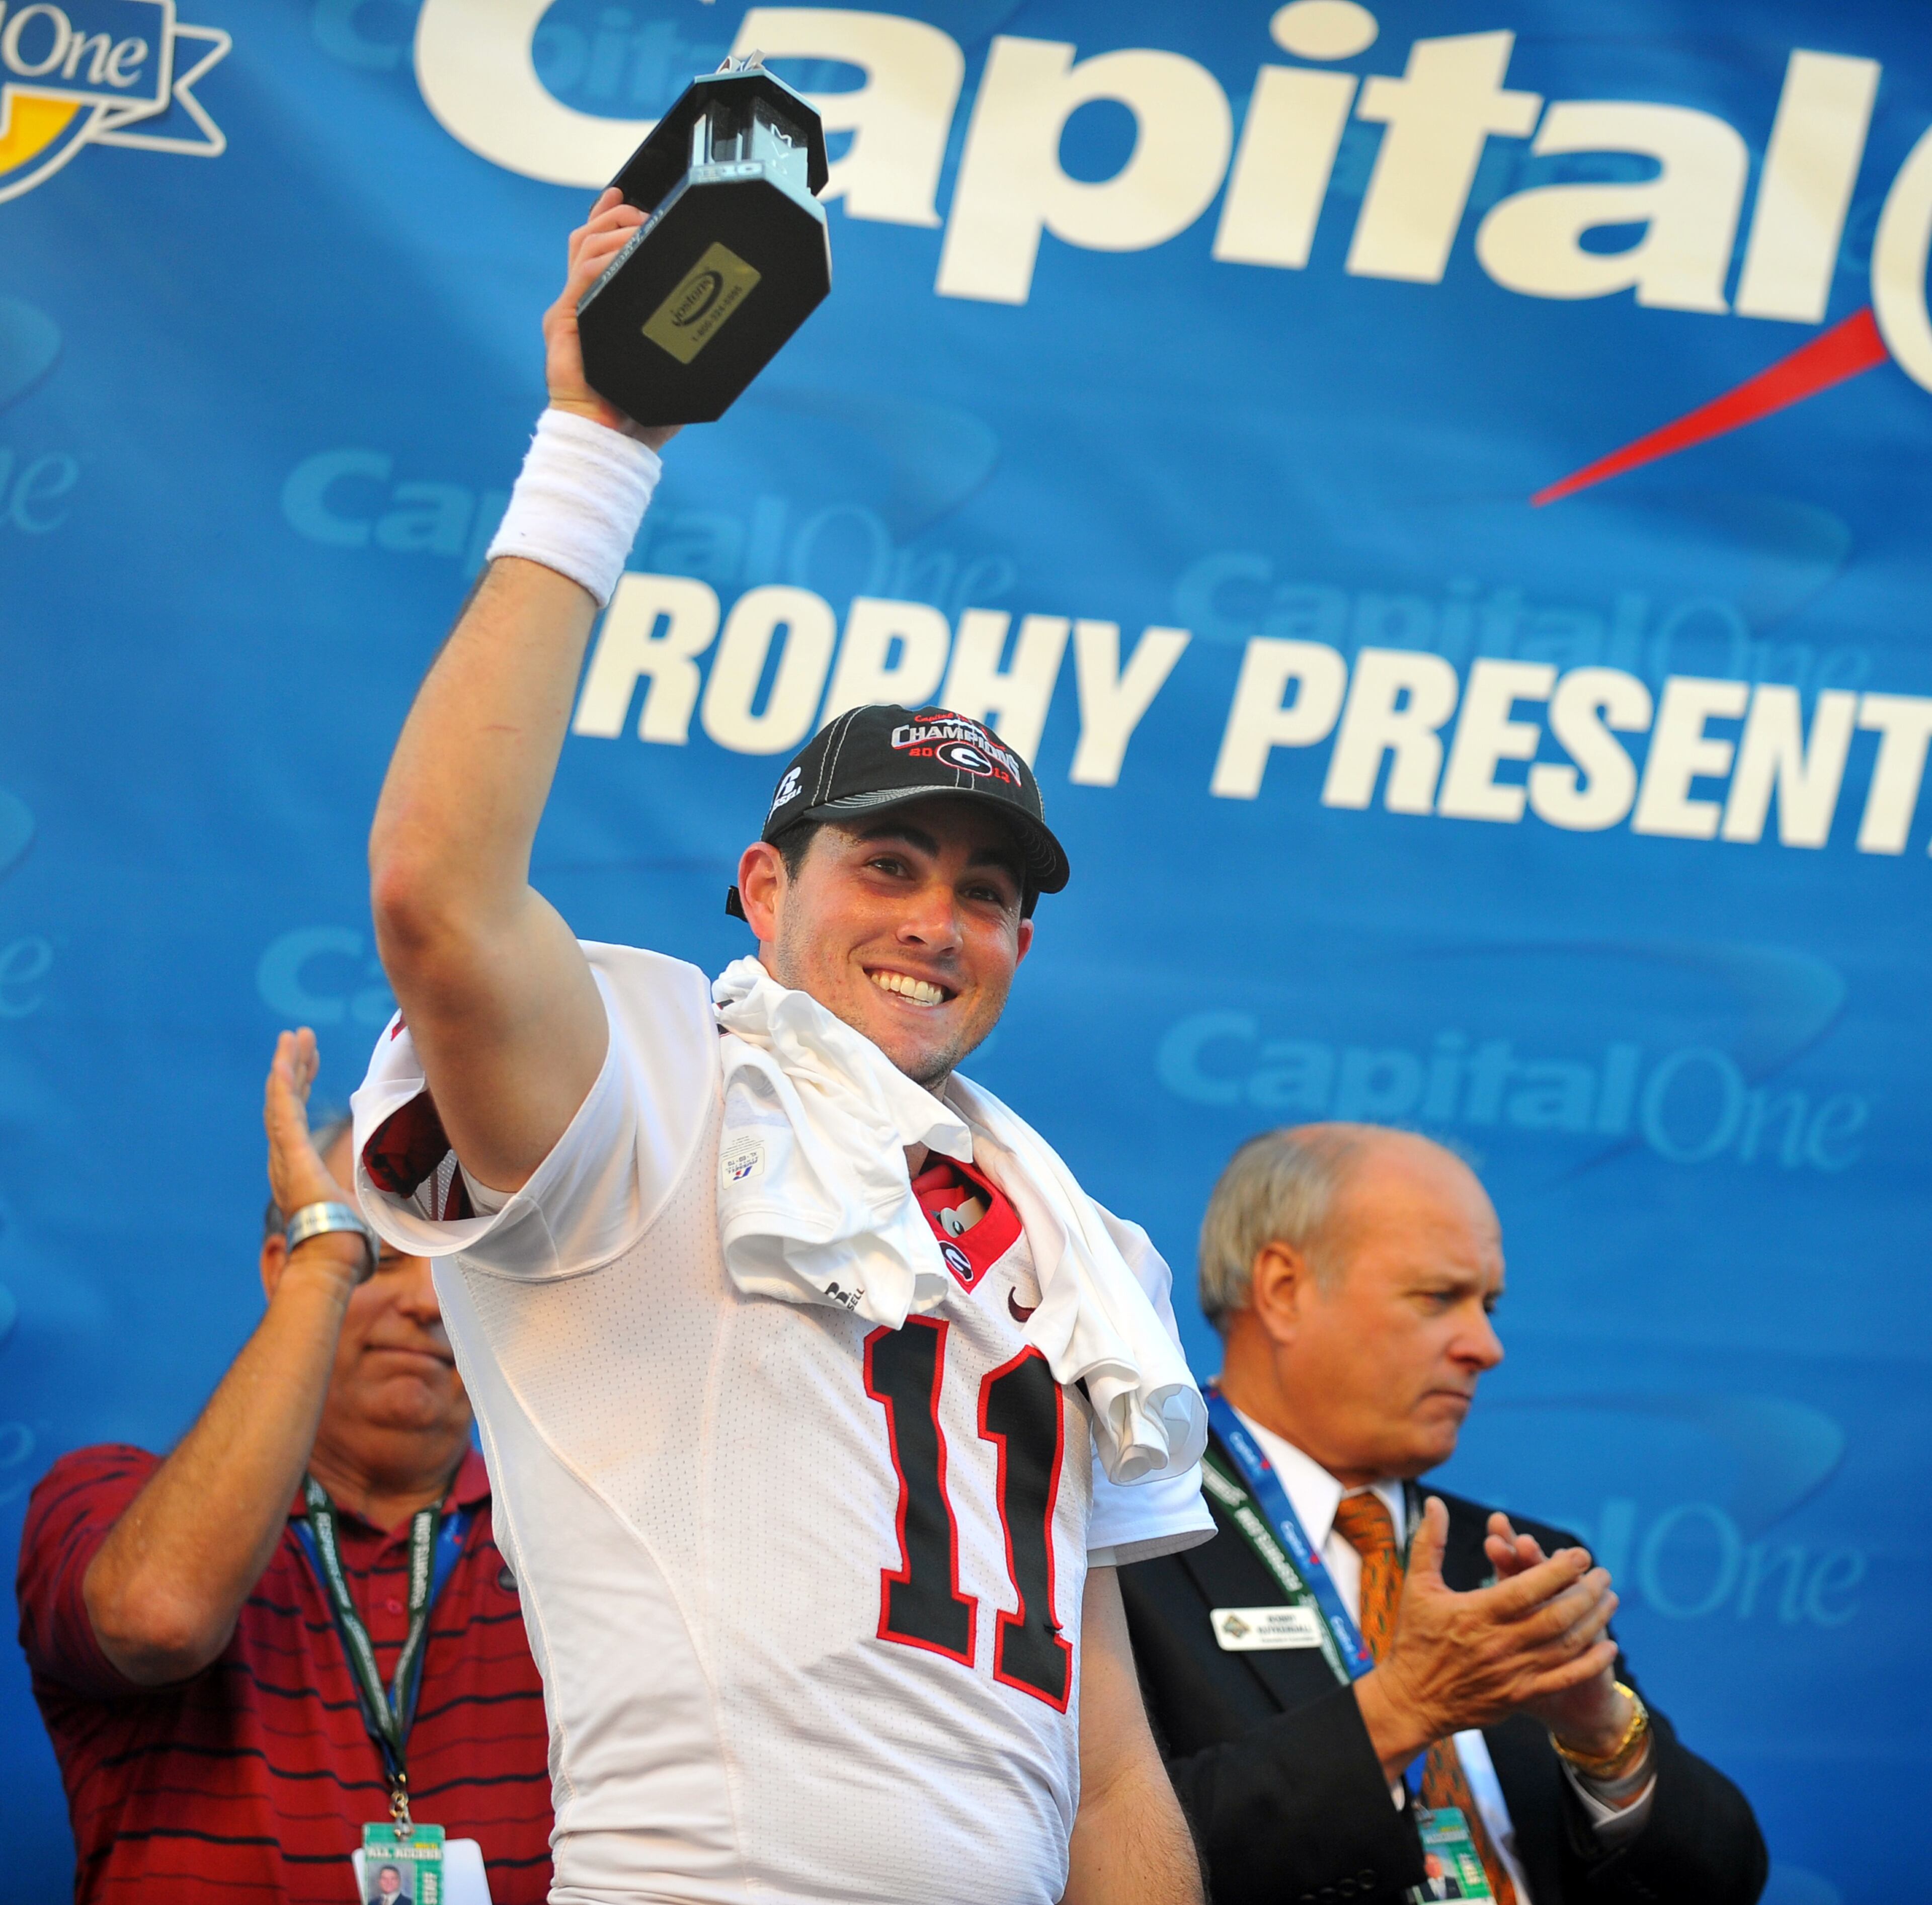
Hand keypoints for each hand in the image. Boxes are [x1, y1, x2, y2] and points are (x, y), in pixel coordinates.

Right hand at [263, 1029, 367, 1283]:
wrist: (333, 1256)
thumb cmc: (346, 1242)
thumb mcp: (357, 1207)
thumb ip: (361, 1198)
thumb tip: (385, 1206)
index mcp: (299, 1168)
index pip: (296, 1117)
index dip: (302, 1086)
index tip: (311, 1061)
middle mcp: (285, 1159)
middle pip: (286, 1102)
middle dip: (295, 1067)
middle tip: (301, 1038)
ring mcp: (285, 1156)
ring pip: (281, 1099)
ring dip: (287, 1065)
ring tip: (294, 1036)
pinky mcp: (290, 1154)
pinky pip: (281, 1110)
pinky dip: (281, 1083)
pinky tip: (283, 1059)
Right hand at [542, 186, 682, 451]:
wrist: (609, 441)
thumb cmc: (639, 414)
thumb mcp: (668, 368)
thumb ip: (681, 343)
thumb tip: (720, 325)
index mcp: (601, 311)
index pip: (598, 251)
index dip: (609, 219)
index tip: (626, 198)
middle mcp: (581, 304)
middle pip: (590, 238)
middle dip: (618, 216)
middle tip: (644, 213)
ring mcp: (570, 310)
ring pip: (585, 246)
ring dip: (614, 229)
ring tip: (639, 228)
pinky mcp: (563, 321)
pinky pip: (582, 274)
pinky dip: (604, 257)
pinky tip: (625, 251)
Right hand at [1353, 1497, 1619, 1779]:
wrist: (1411, 1700)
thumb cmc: (1414, 1637)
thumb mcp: (1417, 1585)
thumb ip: (1430, 1542)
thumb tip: (1434, 1502)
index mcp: (1475, 1613)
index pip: (1527, 1588)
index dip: (1557, 1570)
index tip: (1579, 1555)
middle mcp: (1498, 1643)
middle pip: (1555, 1616)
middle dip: (1585, 1592)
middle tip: (1603, 1574)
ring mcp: (1512, 1673)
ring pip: (1566, 1646)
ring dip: (1594, 1621)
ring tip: (1610, 1600)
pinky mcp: (1519, 1695)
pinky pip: (1564, 1679)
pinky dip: (1591, 1663)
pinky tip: (1608, 1647)